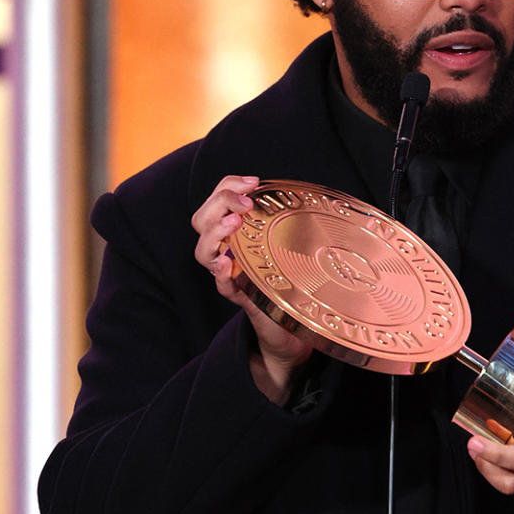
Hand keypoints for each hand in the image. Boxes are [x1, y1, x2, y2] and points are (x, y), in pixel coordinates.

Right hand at [192, 175, 311, 403]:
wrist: (296, 331)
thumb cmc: (295, 284)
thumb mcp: (293, 246)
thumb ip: (291, 222)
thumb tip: (312, 193)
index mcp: (238, 234)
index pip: (217, 200)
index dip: (227, 186)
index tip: (252, 181)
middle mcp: (228, 252)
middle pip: (201, 220)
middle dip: (220, 203)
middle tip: (245, 203)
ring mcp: (232, 276)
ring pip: (203, 251)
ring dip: (215, 233)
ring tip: (234, 223)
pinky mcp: (242, 298)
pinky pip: (222, 285)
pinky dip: (221, 273)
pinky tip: (227, 263)